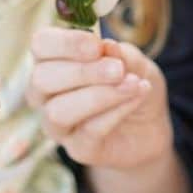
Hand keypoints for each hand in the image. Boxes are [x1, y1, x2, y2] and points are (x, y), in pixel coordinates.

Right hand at [27, 27, 171, 170]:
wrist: (152, 126)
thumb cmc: (133, 82)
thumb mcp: (134, 61)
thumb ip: (120, 54)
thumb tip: (107, 47)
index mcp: (52, 60)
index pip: (40, 44)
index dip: (65, 43)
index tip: (96, 45)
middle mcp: (45, 94)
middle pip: (42, 79)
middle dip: (82, 72)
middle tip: (118, 69)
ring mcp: (58, 125)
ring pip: (59, 111)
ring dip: (99, 95)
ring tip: (132, 84)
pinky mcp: (78, 149)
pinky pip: (89, 131)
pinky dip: (116, 111)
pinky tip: (138, 96)